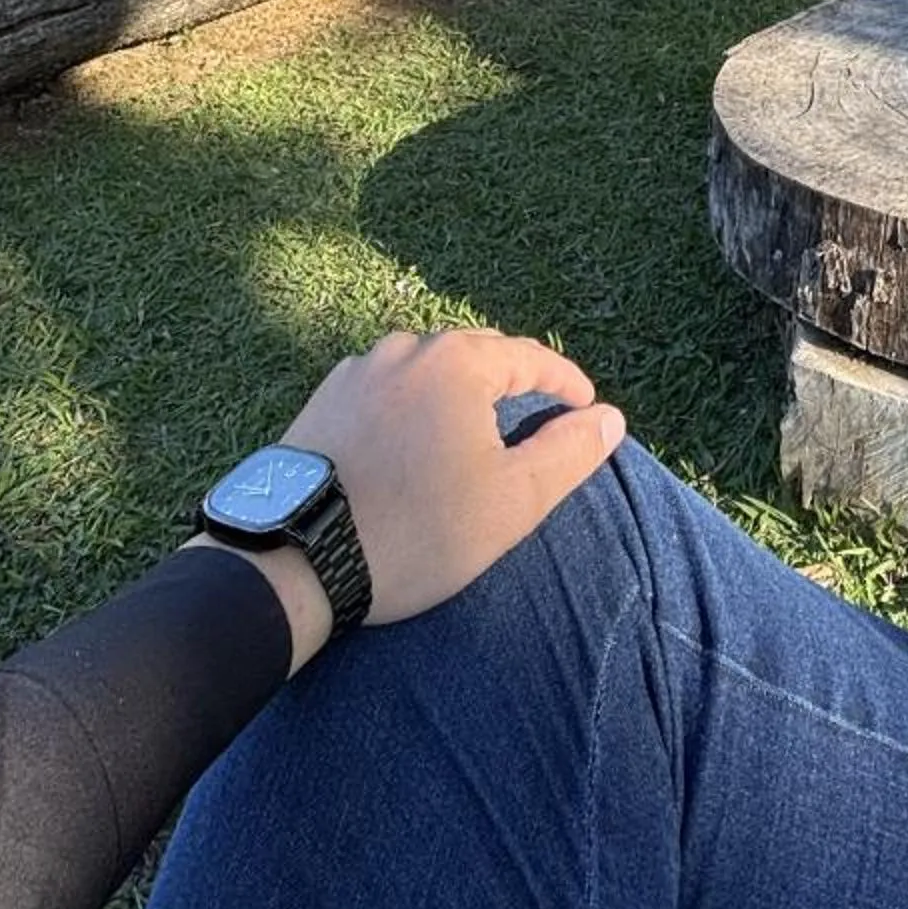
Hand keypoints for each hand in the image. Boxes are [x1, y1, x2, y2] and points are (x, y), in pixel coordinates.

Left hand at [241, 329, 626, 671]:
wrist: (297, 558)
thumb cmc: (417, 530)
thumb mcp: (512, 500)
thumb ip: (569, 452)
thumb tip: (610, 417)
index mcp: (455, 362)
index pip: (529, 357)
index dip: (565, 382)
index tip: (587, 409)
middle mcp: (403, 349)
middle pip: (476, 355)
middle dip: (513, 382)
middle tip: (538, 417)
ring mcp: (355, 371)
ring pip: (427, 371)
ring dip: (459, 394)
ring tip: (477, 432)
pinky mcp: (321, 401)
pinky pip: (387, 391)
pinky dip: (414, 408)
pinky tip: (416, 443)